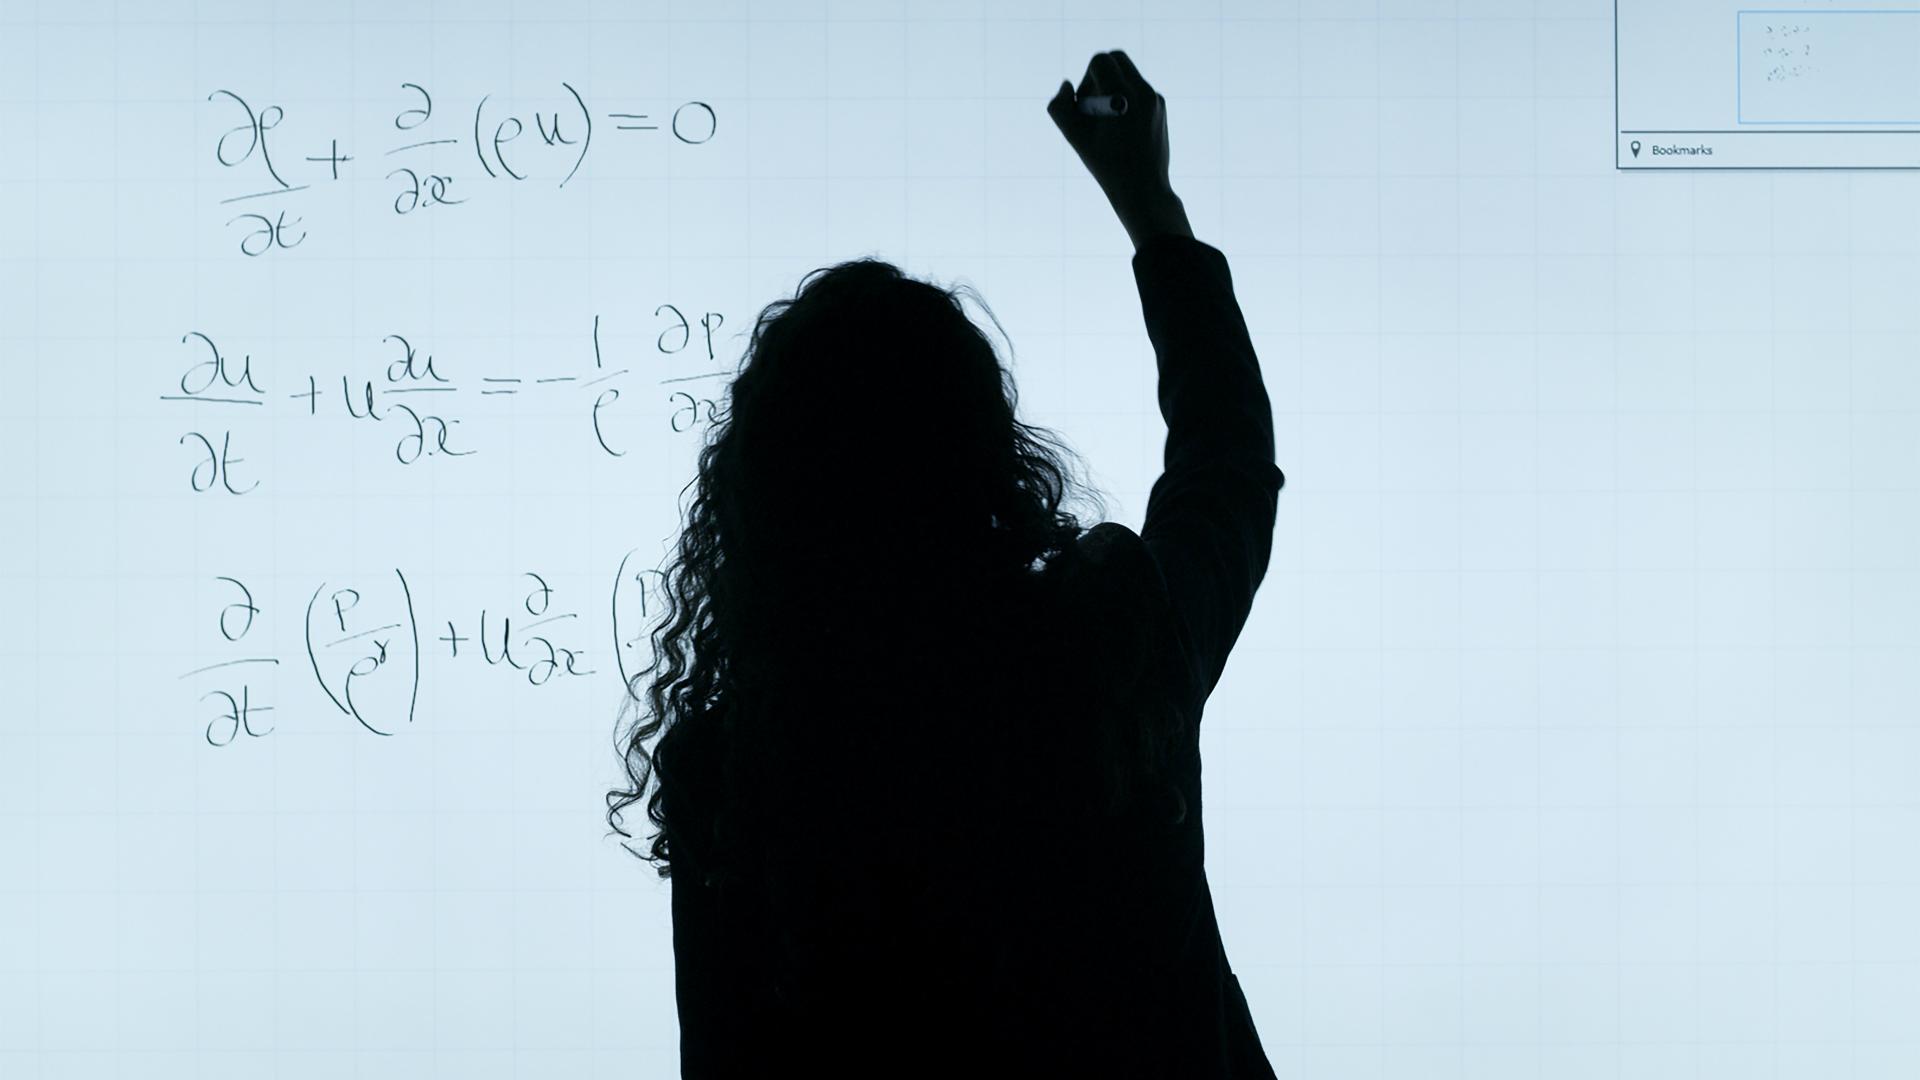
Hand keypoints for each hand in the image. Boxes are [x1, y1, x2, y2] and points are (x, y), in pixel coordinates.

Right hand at [1047, 50, 1188, 245]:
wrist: (1144, 190)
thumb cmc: (1106, 166)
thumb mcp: (1074, 138)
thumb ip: (1060, 108)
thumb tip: (1067, 86)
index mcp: (1122, 95)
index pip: (1100, 61)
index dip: (1086, 80)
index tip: (1086, 104)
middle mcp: (1143, 91)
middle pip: (1116, 58)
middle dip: (1100, 75)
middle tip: (1094, 105)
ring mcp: (1155, 98)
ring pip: (1127, 73)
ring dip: (1112, 87)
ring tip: (1107, 120)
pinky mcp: (1160, 107)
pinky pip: (1138, 89)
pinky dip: (1125, 98)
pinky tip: (1121, 128)